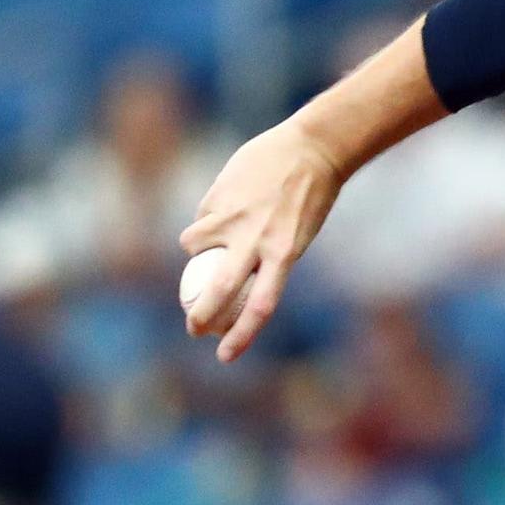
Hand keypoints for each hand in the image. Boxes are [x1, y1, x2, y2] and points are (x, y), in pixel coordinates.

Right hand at [179, 122, 349, 361]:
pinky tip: (222, 205)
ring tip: (203, 243)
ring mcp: (236, 216)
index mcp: (285, 255)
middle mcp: (259, 240)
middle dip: (200, 314)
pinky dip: (204, 217)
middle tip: (193, 328)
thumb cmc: (306, 195)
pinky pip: (202, 215)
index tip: (224, 356)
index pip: (261, 308)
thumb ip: (264, 254)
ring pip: (194, 245)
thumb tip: (226, 271)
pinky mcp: (221, 193)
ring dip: (193, 249)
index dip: (240, 336)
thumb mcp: (293, 234)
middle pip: (221, 288)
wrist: (312, 148)